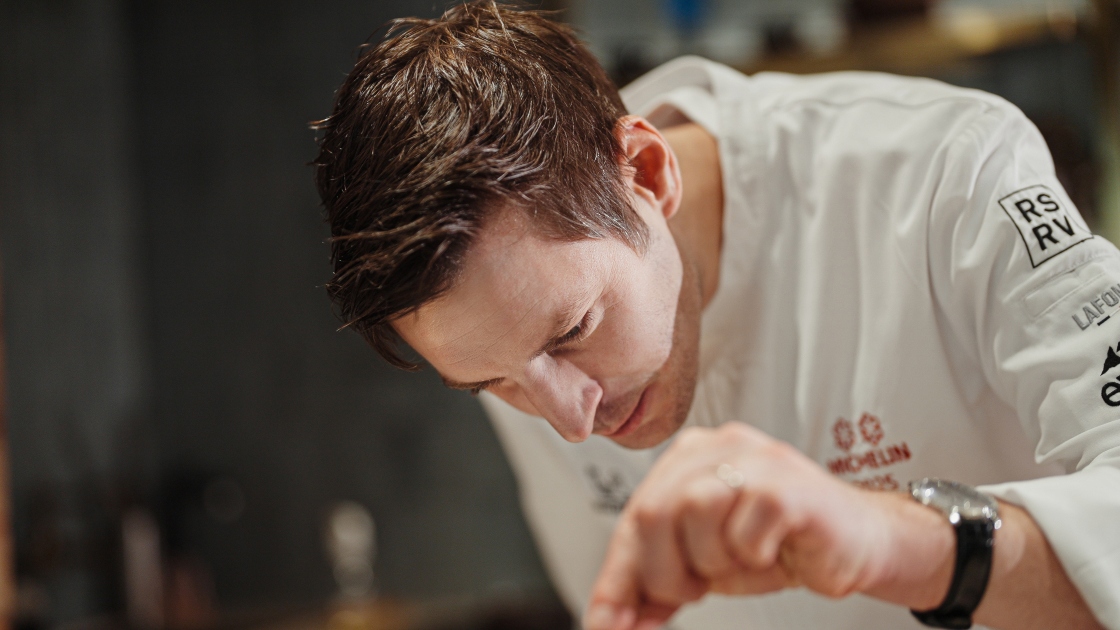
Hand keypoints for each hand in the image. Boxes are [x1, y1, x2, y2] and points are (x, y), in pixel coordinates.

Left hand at [583, 422, 939, 629]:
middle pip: (654, 511)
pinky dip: (753, 555)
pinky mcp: (788, 484)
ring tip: (737, 564)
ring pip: (694, 512)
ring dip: (711, 560)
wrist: (859, 542)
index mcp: (690, 458)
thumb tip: (610, 620)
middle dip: (665, 572)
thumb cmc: (781, 543)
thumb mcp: (706, 563)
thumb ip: (657, 579)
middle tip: (695, 591)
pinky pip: (746, 529)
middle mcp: (719, 447)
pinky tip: (770, 550)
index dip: (617, 577)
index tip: (605, 625)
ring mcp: (756, 459)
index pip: (634, 516)